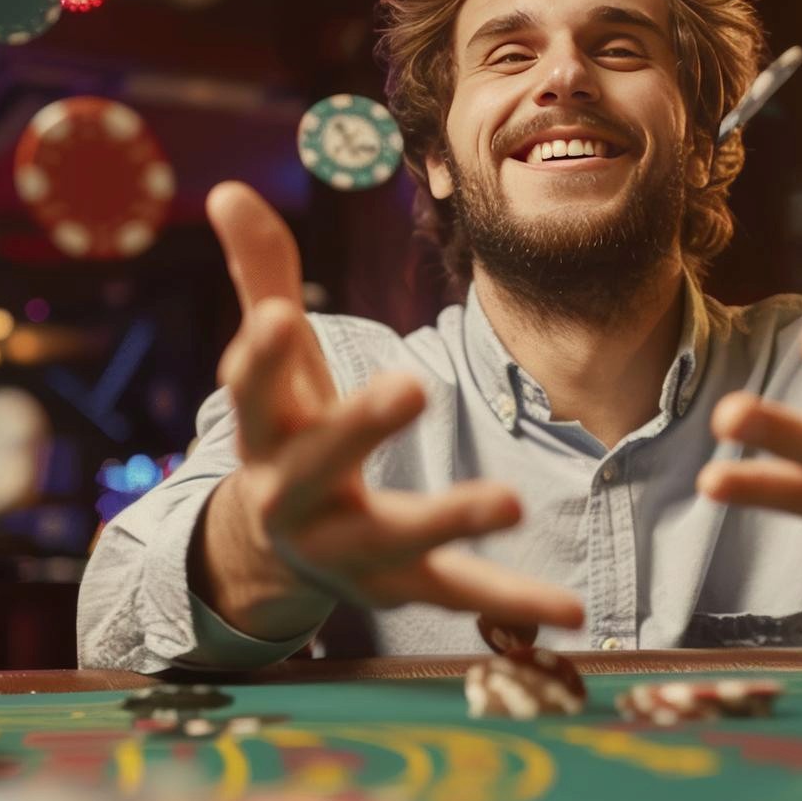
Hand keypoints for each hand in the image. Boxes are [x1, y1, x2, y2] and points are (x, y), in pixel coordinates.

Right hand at [199, 182, 585, 636]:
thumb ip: (262, 275)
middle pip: (319, 464)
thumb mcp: (275, 361)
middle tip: (411, 384)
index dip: (260, 359)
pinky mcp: (399, 588)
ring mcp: (347, 550)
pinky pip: (459, 595)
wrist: (274, 549)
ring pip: (396, 538)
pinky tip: (573, 612)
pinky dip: (515, 606)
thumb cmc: (288, 426)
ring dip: (450, 518)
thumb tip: (227, 188)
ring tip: (509, 502)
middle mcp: (295, 497)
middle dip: (361, 427)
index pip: (252, 393)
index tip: (276, 317)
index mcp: (265, 434)